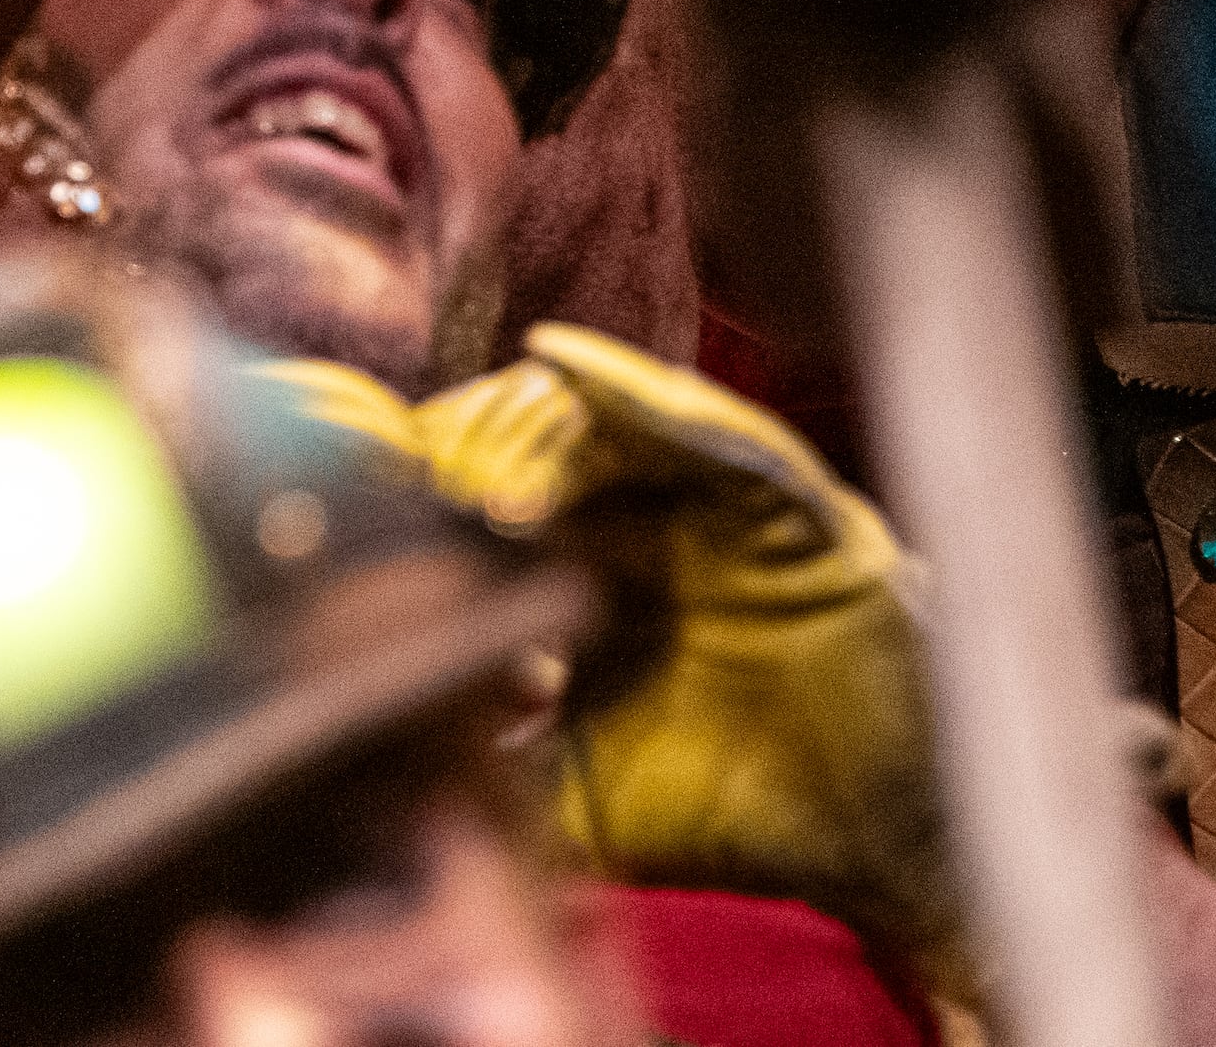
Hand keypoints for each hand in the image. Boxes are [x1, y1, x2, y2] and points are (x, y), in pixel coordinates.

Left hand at [412, 325, 954, 988]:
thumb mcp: (574, 789)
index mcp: (584, 570)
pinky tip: (565, 365)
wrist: (877, 849)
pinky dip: (635, 391)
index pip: (475, 485)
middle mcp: (641, 517)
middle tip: (415, 502)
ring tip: (496, 499)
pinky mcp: (788, 503)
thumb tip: (360, 759)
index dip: (410, 479)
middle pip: (525, 434)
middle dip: (464, 456)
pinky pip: (707, 429)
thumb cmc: (732, 812)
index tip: (338, 488)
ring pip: (600, 421)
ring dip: (535, 440)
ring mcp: (713, 502)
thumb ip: (484, 766)